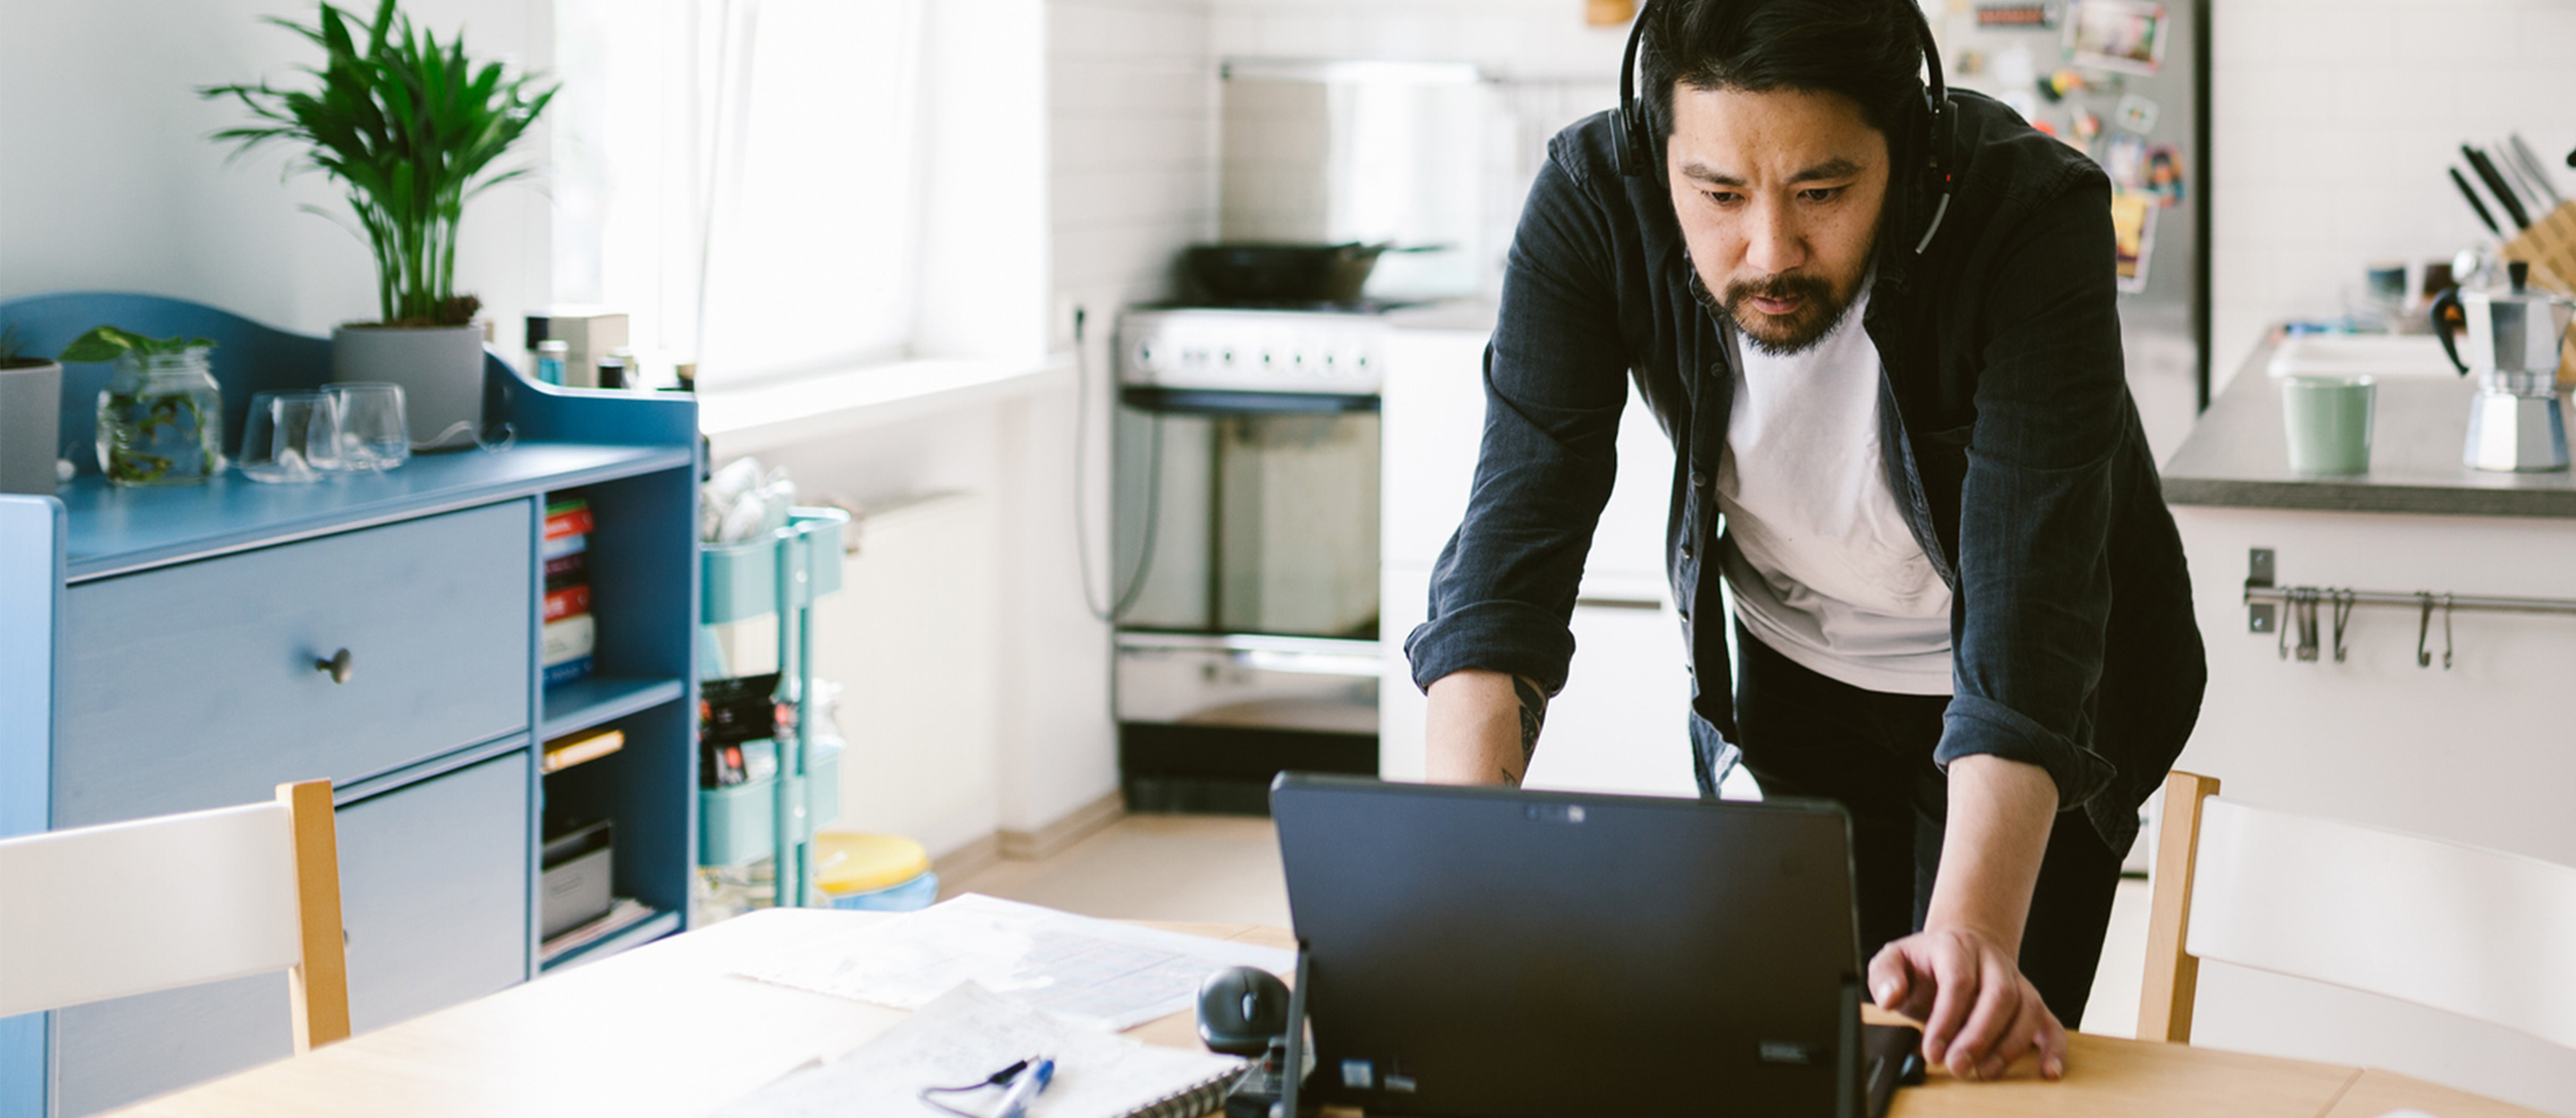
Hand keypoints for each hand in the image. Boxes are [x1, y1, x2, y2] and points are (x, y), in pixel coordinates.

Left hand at [1868, 925, 2067, 1081]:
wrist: (1959, 950)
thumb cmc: (1924, 964)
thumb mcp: (1893, 960)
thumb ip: (1885, 976)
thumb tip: (1890, 998)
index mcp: (1957, 947)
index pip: (1958, 981)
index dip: (1946, 1019)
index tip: (1932, 1052)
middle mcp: (1993, 960)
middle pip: (2000, 995)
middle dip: (1979, 1036)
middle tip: (1957, 1067)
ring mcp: (2016, 980)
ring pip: (2027, 1009)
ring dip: (2009, 1046)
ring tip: (1984, 1072)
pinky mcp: (2031, 1003)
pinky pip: (2051, 1023)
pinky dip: (2054, 1048)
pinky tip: (2049, 1071)